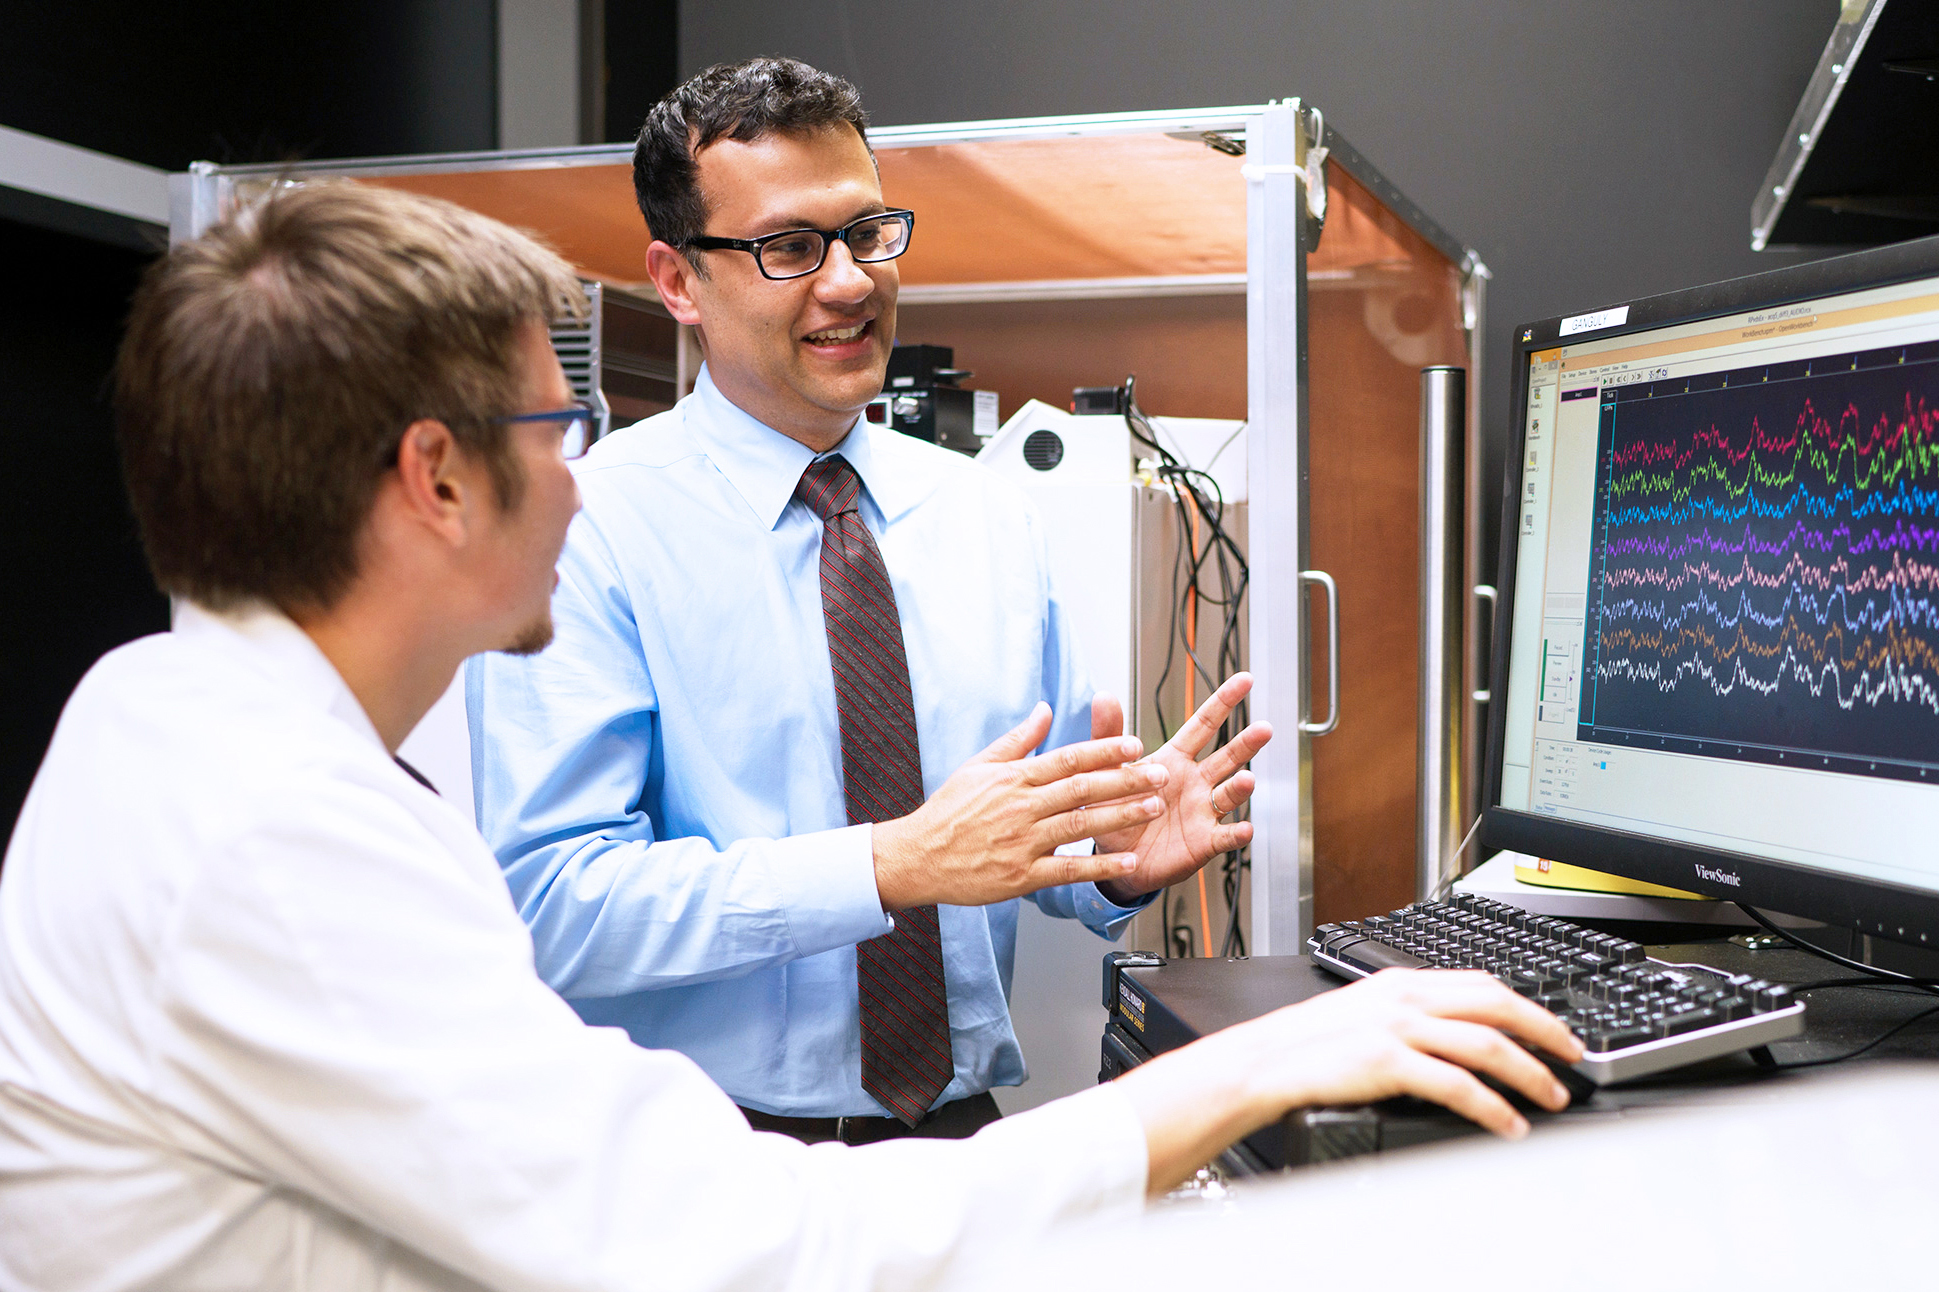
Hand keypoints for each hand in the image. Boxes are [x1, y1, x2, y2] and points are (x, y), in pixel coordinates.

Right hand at [870, 703, 1170, 910]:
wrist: (917, 856)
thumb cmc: (948, 811)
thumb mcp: (979, 766)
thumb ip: (1018, 740)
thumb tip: (1045, 709)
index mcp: (1013, 778)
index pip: (1067, 758)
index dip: (1105, 751)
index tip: (1135, 744)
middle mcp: (1020, 807)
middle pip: (1081, 789)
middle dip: (1125, 780)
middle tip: (1160, 773)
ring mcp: (1021, 842)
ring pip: (1079, 825)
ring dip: (1120, 816)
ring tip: (1153, 807)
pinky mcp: (1020, 876)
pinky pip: (1067, 870)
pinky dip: (1099, 866)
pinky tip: (1128, 861)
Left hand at [1088, 673, 1271, 901]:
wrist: (1115, 858)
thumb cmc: (1113, 810)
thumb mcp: (1106, 772)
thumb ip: (1108, 735)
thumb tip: (1103, 696)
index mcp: (1174, 759)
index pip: (1203, 725)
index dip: (1223, 701)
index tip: (1245, 680)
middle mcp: (1195, 782)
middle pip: (1227, 756)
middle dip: (1246, 743)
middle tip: (1264, 729)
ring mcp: (1202, 811)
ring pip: (1229, 794)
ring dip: (1240, 787)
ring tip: (1247, 779)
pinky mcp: (1204, 842)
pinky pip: (1224, 837)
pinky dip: (1236, 834)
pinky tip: (1245, 829)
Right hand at [1115, 968, 1583, 1193]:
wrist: (1261, 1062)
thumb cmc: (1306, 1045)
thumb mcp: (1362, 1013)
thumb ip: (1408, 1016)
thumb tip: (1457, 1036)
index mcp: (1400, 980)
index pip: (1480, 981)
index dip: (1526, 1003)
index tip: (1553, 1026)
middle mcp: (1404, 997)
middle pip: (1495, 1002)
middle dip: (1544, 1029)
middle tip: (1573, 1055)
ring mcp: (1396, 1027)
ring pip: (1486, 1042)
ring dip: (1528, 1072)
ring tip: (1550, 1096)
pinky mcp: (1387, 1062)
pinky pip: (1456, 1084)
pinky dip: (1491, 1106)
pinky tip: (1507, 1124)